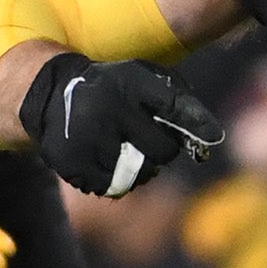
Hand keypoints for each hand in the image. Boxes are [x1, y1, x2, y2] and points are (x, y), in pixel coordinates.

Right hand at [20, 49, 223, 197]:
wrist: (52, 95)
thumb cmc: (112, 90)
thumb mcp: (142, 80)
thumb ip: (178, 102)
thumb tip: (213, 136)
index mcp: (129, 81)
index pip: (172, 104)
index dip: (196, 122)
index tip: (213, 136)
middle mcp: (108, 108)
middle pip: (161, 151)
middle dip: (162, 151)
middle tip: (147, 142)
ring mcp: (88, 137)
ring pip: (138, 174)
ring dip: (138, 169)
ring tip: (123, 150)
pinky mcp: (72, 161)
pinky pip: (111, 187)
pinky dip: (113, 180)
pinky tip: (102, 159)